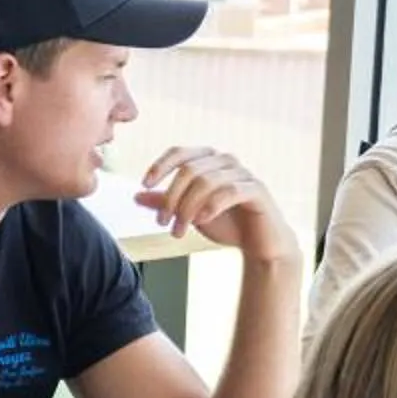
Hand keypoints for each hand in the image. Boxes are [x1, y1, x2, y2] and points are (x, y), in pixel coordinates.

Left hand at [135, 146, 300, 264]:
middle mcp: (226, 161)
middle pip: (188, 170)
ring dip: (187, 208)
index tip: (144, 184)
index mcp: (208, 161)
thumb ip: (166, 203)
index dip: (159, 166)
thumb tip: (136, 196)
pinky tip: (201, 220)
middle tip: (162, 222)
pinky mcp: (256, 190)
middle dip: (171, 198)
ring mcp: (243, 174)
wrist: (259, 245)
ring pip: (206, 181)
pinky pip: (230, 191)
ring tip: (178, 231)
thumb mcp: (189, 213)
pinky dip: (211, 205)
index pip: (179, 152)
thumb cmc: (226, 224)